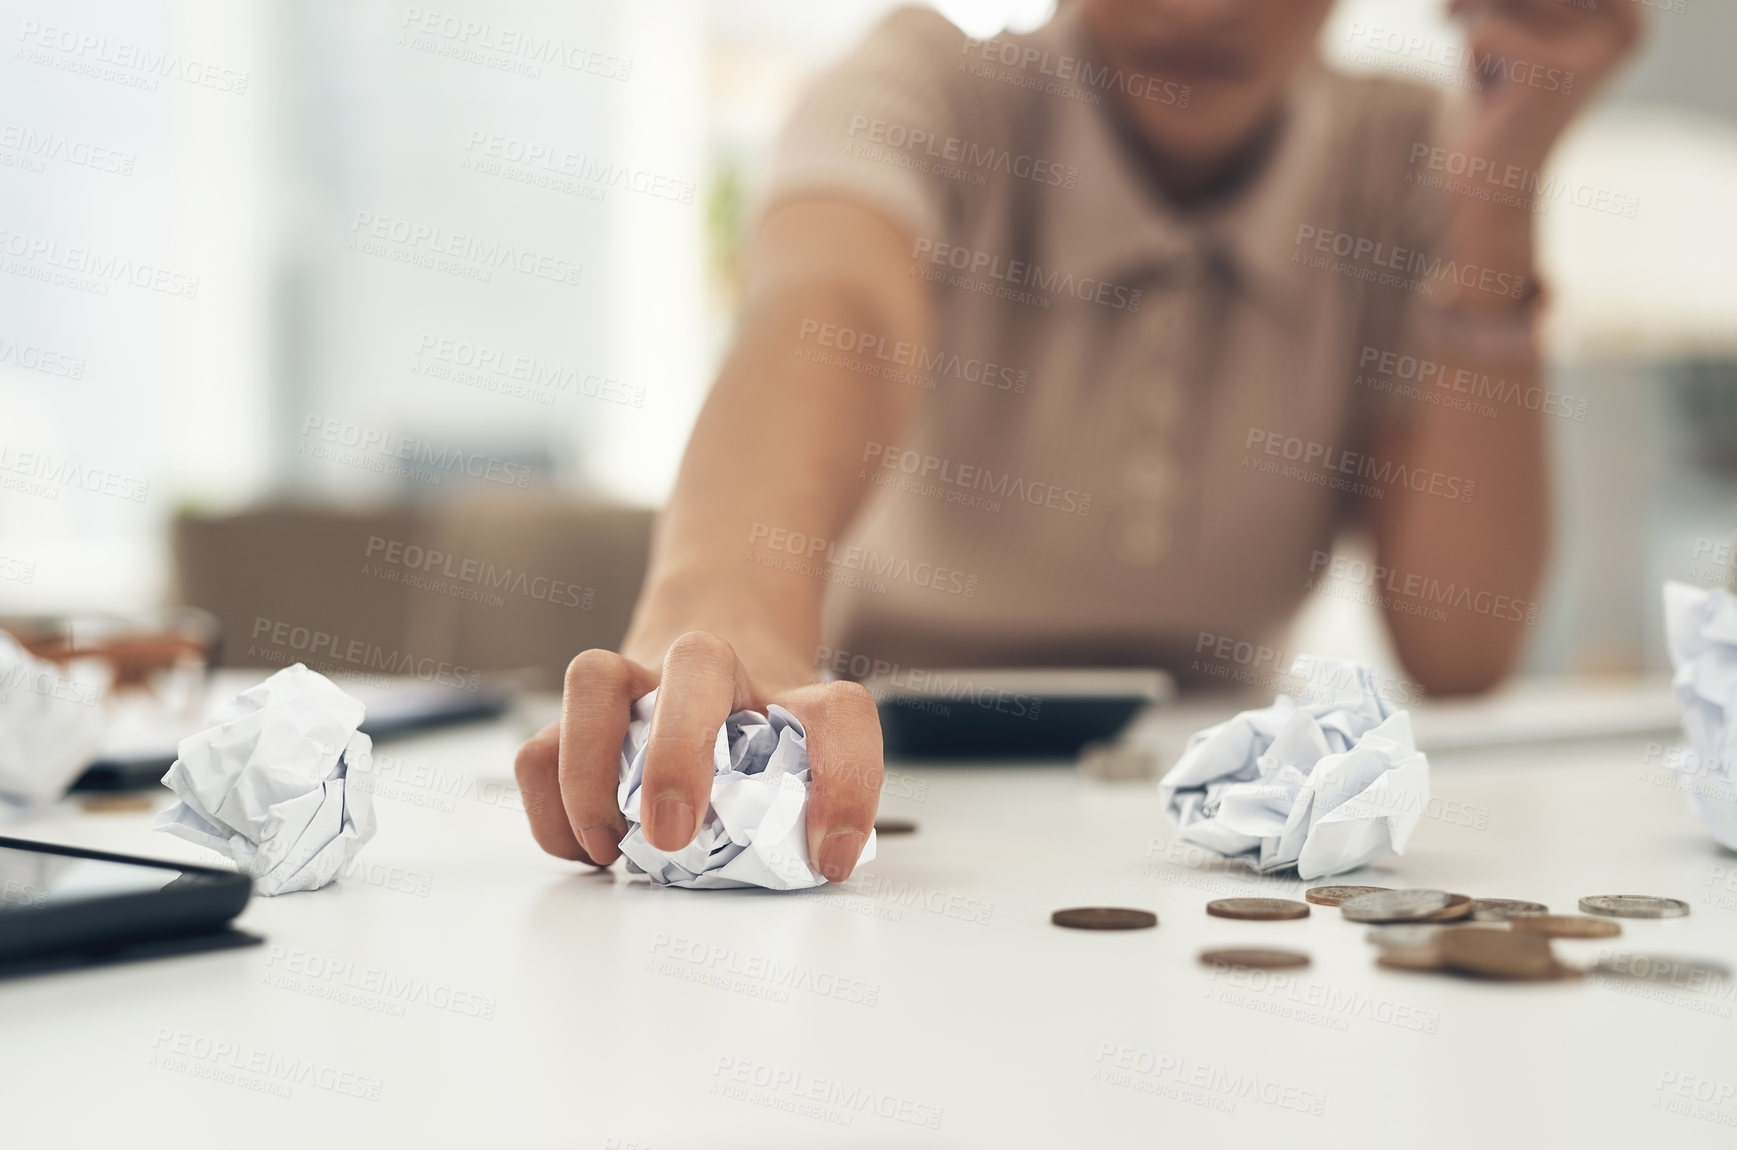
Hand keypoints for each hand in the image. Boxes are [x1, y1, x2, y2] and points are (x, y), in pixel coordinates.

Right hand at [513, 631, 883, 881]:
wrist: (729, 622)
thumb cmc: (766, 720)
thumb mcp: (810, 754)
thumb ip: (811, 805)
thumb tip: (808, 867)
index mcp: (788, 688)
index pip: (838, 714)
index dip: (847, 783)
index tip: (831, 854)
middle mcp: (712, 666)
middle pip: (698, 662)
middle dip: (677, 753)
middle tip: (674, 834)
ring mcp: (639, 678)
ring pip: (593, 679)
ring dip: (590, 770)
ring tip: (609, 846)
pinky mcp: (584, 712)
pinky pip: (541, 746)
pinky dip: (551, 808)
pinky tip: (587, 848)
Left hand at [1448, 0, 1643, 169]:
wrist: (1492, 179)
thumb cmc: (1499, 93)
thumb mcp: (1516, 19)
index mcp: (1630, 14)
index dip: (1515, 2)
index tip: (1502, 26)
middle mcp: (1626, 26)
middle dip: (1492, 8)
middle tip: (1487, 48)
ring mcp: (1595, 48)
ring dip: (1482, 33)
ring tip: (1502, 77)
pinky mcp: (1552, 71)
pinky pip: (1482, 32)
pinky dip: (1471, 63)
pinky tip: (1495, 98)